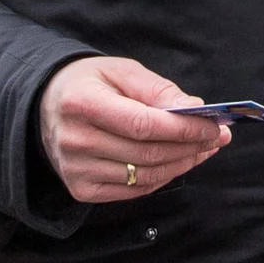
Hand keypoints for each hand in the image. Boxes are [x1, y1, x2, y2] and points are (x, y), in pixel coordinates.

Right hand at [39, 56, 229, 203]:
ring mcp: (75, 170)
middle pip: (147, 154)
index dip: (183, 129)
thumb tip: (194, 108)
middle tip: (217, 138)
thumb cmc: (89, 84)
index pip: (142, 125)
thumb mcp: (121, 71)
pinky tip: (178, 162)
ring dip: (182, 164)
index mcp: (81, 103)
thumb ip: (158, 89)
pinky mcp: (81, 189)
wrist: (46, 106)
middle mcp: (74, 140)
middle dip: (190, 147)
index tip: (214, 126)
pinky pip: (133, 191)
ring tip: (203, 149)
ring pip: (144, 176)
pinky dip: (162, 178)